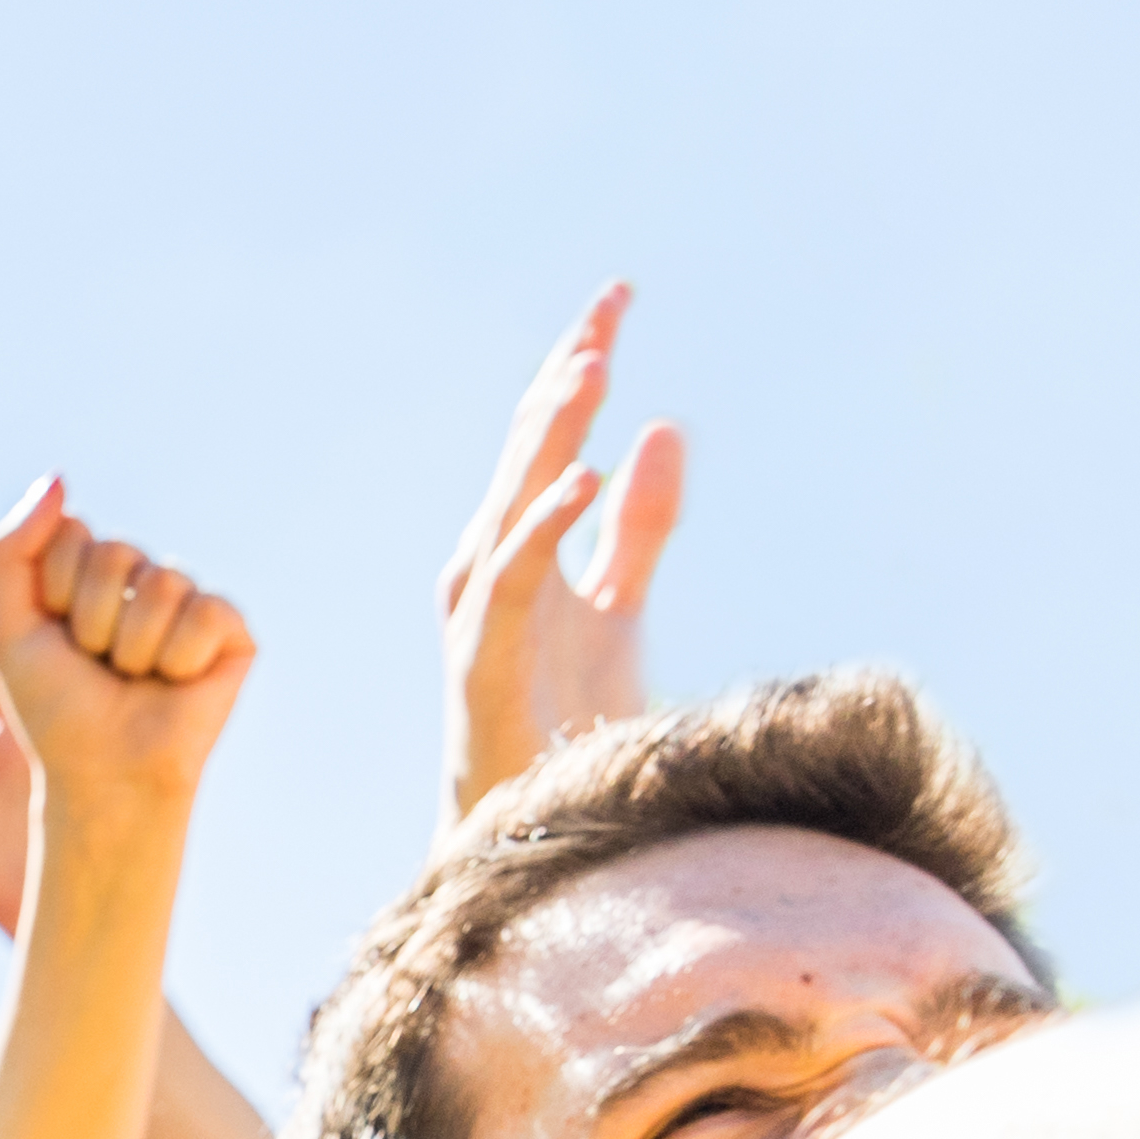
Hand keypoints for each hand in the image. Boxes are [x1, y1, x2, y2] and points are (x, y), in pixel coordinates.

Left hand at [0, 481, 254, 809]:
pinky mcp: (231, 630)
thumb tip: (58, 477)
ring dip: (132, 647)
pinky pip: (205, 611)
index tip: (54, 636)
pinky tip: (176, 684)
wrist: (104, 774)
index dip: (53, 591)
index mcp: (90, 572)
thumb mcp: (8, 629)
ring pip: (160, 582)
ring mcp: (188, 602)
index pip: (72, 533)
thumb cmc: (55, 710)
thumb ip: (10, 550)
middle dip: (91, 620)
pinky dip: (179, 659)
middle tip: (96, 666)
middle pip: (115, 553)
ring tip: (134, 679)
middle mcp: (142, 579)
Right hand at [438, 285, 690, 817]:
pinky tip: (585, 477)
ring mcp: (478, 619)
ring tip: (594, 368)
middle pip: (524, 455)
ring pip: (509, 503)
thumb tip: (661, 430)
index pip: (547, 441)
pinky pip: (510, 582)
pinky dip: (542, 526)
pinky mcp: (480, 664)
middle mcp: (488, 574)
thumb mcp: (619, 611)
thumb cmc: (565, 733)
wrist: (532, 839)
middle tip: (611, 304)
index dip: (579, 369)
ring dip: (549, 436)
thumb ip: (638, 528)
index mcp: (519, 555)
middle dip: (566, 378)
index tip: (618, 300)